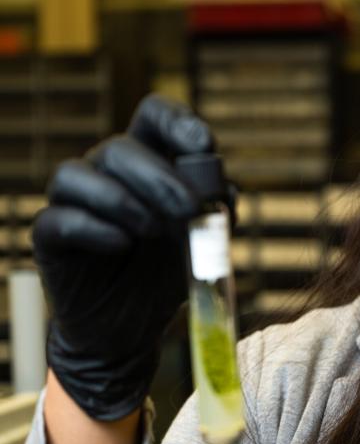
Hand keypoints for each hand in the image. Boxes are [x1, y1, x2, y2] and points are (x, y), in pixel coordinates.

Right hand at [33, 94, 213, 420]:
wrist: (133, 327)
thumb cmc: (168, 271)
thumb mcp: (205, 240)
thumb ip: (218, 212)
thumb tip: (223, 192)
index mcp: (148, 162)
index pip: (154, 116)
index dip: (178, 122)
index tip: (204, 146)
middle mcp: (105, 172)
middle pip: (120, 147)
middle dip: (161, 177)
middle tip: (190, 210)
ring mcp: (73, 202)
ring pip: (78, 174)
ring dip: (125, 201)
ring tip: (154, 233)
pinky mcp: (50, 237)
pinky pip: (59, 219)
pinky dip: (94, 229)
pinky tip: (123, 245)